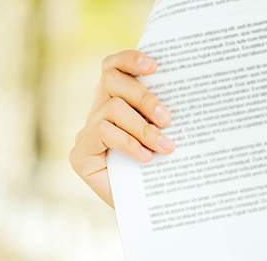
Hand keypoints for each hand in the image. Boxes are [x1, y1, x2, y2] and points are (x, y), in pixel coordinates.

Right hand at [68, 50, 174, 207]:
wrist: (145, 206)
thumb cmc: (159, 164)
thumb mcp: (163, 131)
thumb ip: (162, 110)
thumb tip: (186, 88)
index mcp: (117, 97)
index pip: (114, 66)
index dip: (130, 59)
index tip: (155, 65)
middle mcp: (98, 109)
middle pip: (111, 81)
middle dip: (143, 96)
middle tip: (168, 118)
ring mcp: (86, 131)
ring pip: (111, 109)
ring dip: (142, 127)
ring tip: (165, 145)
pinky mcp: (79, 153)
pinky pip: (103, 133)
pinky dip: (129, 143)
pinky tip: (146, 157)